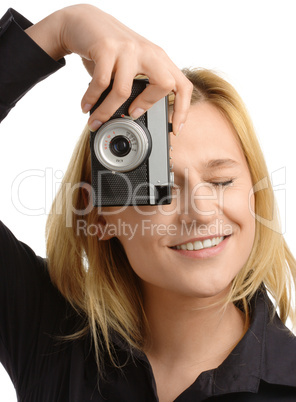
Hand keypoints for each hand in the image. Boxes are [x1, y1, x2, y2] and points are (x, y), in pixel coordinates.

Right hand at [26, 4, 192, 134]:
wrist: (81, 20)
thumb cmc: (108, 48)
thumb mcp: (131, 64)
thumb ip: (138, 85)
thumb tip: (133, 116)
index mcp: (157, 58)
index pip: (182, 85)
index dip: (182, 109)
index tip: (176, 128)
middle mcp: (147, 51)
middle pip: (165, 84)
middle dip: (148, 105)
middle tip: (131, 115)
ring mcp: (128, 48)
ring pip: (123, 91)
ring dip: (106, 111)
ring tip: (96, 120)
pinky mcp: (106, 47)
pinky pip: (101, 83)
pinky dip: (91, 99)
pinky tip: (86, 106)